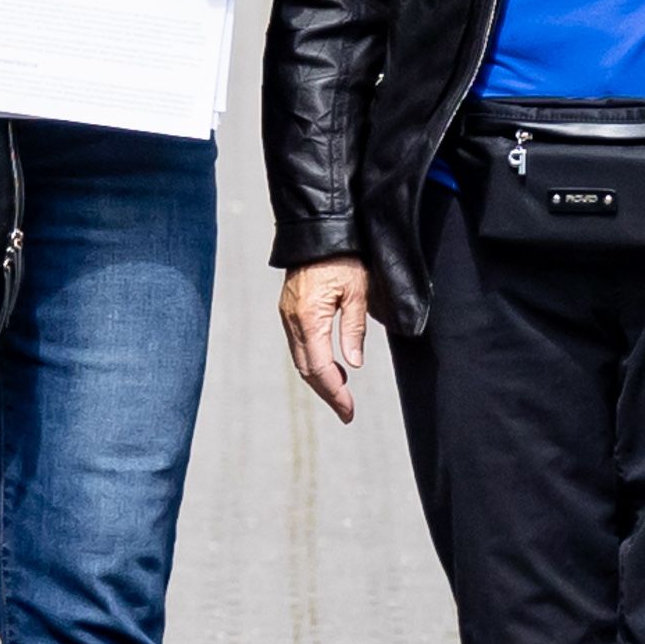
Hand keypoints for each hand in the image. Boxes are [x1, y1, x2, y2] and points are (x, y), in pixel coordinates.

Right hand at [279, 259, 371, 418]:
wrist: (317, 231)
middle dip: (327, 394)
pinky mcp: (289, 311)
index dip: (335, 393)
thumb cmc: (342, 257)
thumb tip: (352, 365)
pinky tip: (332, 368)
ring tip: (343, 394)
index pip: (320, 368)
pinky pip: (299, 346)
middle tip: (346, 412)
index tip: (349, 411)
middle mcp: (292, 321)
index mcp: (309, 318)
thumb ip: (353, 330)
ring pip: (300, 360)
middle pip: (306, 370)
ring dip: (320, 380)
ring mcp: (287, 316)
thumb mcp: (357, 292)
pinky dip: (313, 363)